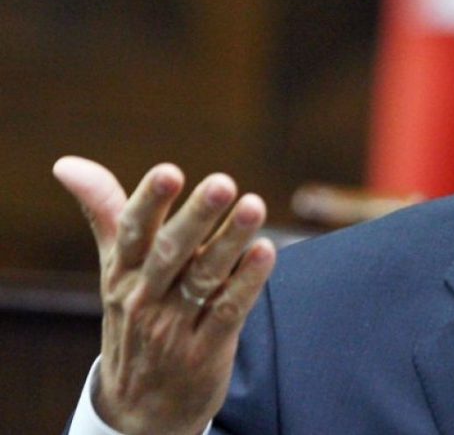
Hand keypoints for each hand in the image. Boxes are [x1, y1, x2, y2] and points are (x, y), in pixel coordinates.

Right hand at [54, 156, 275, 434]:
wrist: (140, 407)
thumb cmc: (135, 318)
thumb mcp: (115, 269)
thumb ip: (106, 213)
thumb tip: (69, 163)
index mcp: (122, 273)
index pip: (132, 232)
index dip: (150, 201)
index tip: (169, 171)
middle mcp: (144, 297)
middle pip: (170, 252)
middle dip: (197, 216)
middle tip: (223, 182)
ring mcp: (174, 326)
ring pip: (204, 278)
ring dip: (230, 242)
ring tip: (254, 207)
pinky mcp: (206, 349)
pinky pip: (227, 310)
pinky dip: (247, 282)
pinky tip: (266, 252)